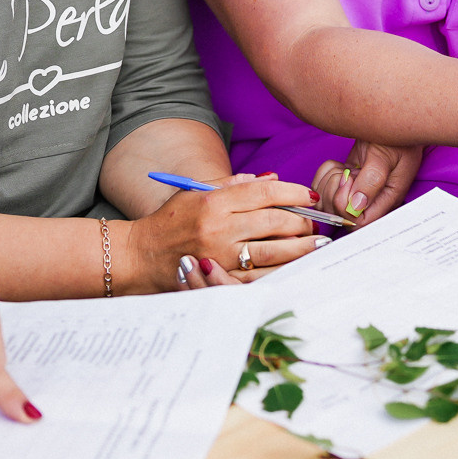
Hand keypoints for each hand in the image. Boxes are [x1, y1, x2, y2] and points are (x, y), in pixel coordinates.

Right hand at [121, 174, 323, 286]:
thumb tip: (271, 179)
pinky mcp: (220, 279)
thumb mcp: (196, 193)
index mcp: (213, 202)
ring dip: (300, 247)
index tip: (310, 195)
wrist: (141, 256)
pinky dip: (281, 270)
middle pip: (274, 220)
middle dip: (301, 220)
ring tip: (316, 244)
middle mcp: (218, 228)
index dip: (293, 192)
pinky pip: (259, 276)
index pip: (264, 192)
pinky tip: (295, 266)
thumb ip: (234, 185)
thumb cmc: (170, 221)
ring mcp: (220, 256)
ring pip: (272, 251)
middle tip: (314, 221)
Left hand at [316, 140, 422, 223]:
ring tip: (343, 167)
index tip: (348, 179)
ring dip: (328, 182)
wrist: (388, 122)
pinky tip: (338, 165)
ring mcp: (355, 194)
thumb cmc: (394, 138)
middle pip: (339, 215)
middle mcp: (370, 202)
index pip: (359, 222)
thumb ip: (372, 180)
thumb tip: (356, 205)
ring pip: (327, 204)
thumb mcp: (385, 156)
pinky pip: (323, 189)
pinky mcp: (345, 185)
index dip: (345, 205)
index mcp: (386, 200)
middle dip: (334, 191)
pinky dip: (324, 174)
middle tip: (346, 171)